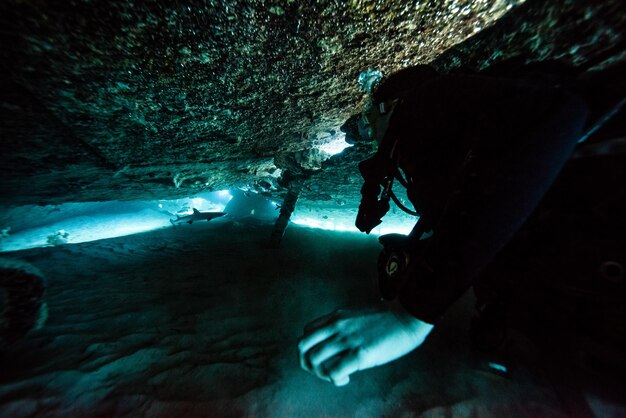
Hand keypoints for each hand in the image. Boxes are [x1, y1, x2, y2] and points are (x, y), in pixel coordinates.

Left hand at [297, 302, 433, 385]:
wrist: (408, 316)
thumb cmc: (388, 320)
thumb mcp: (358, 317)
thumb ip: (344, 327)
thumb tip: (339, 346)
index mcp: (336, 317)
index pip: (306, 333)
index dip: (311, 349)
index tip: (326, 357)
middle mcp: (337, 326)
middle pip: (302, 347)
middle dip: (308, 364)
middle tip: (324, 371)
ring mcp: (347, 339)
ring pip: (314, 359)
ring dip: (320, 373)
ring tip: (336, 376)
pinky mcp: (360, 353)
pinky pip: (333, 371)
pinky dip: (334, 379)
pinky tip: (346, 379)